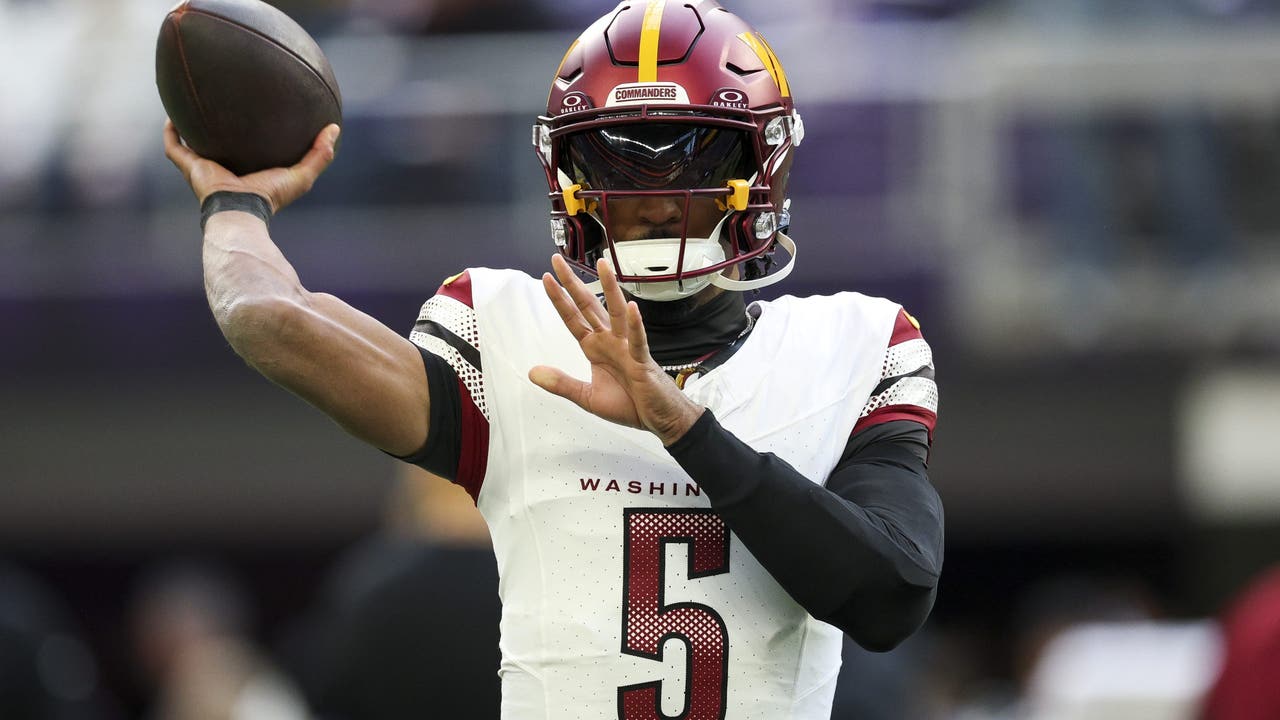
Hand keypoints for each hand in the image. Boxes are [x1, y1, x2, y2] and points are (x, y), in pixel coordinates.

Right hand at [162, 120, 339, 213]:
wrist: (240, 209)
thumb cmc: (270, 196)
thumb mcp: (302, 175)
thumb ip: (320, 154)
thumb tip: (335, 128)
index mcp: (248, 172)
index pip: (248, 154)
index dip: (251, 139)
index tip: (255, 119)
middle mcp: (224, 170)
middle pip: (218, 148)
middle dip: (218, 131)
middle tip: (221, 107)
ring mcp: (203, 169)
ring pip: (191, 146)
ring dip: (188, 129)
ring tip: (189, 105)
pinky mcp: (189, 167)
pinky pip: (174, 147)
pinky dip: (171, 132)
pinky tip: (171, 114)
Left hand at [529, 255, 704, 445]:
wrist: (658, 418)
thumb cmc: (629, 404)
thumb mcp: (587, 397)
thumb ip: (561, 384)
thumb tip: (533, 372)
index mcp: (595, 347)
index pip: (572, 318)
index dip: (559, 299)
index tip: (547, 278)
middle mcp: (610, 341)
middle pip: (589, 305)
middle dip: (573, 283)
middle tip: (558, 259)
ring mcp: (627, 347)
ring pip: (617, 312)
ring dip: (609, 288)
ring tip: (602, 265)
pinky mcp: (642, 361)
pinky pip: (638, 340)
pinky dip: (636, 325)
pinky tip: (633, 308)